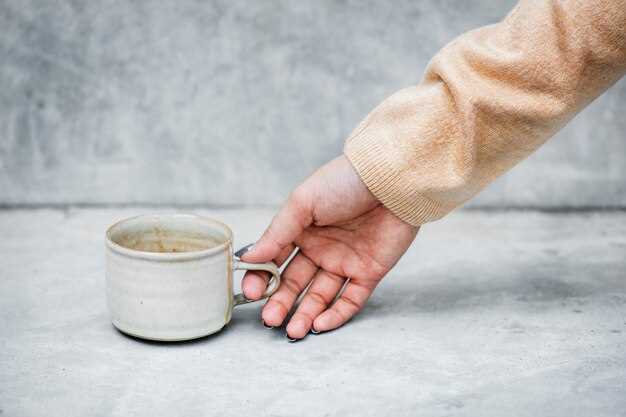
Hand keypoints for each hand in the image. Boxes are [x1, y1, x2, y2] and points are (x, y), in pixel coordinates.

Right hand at [241, 155, 417, 339]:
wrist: (390, 179)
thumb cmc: (344, 182)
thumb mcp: (303, 202)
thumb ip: (276, 233)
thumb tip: (247, 258)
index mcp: (300, 230)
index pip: (274, 260)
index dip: (261, 278)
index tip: (252, 292)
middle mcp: (320, 249)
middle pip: (295, 283)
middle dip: (281, 302)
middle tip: (269, 320)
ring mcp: (344, 262)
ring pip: (320, 296)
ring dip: (305, 315)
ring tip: (292, 331)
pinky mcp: (369, 272)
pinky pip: (350, 300)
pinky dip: (335, 315)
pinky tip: (319, 325)